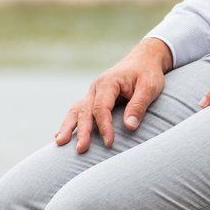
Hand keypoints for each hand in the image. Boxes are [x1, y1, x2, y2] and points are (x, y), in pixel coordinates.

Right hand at [55, 38, 172, 151]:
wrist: (143, 59)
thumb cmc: (147, 73)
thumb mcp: (149, 87)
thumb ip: (139, 105)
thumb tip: (129, 127)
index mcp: (108, 82)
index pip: (101, 107)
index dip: (104, 126)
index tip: (109, 143)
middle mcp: (96, 87)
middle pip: (85, 111)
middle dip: (82, 131)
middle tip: (81, 149)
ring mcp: (93, 93)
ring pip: (77, 110)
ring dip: (68, 127)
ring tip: (59, 143)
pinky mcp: (93, 99)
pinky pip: (78, 111)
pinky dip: (69, 123)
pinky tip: (60, 135)